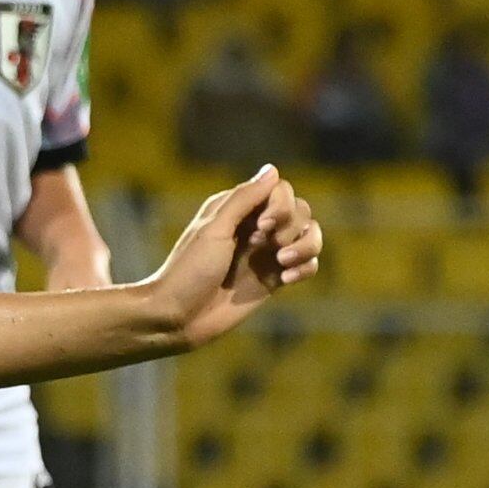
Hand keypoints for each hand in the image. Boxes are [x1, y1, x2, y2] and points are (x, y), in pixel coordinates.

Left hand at [149, 166, 320, 349]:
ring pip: (310, 235)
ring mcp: (266, 253)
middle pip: (300, 210)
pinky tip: (287, 278)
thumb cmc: (189, 270)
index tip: (262, 226)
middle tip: (270, 245)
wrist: (178, 317)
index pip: (280, 190)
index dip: (280, 205)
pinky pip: (308, 264)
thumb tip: (272, 169)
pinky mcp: (274, 279)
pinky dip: (306, 267)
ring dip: (306, 245)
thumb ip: (243, 199)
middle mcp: (255, 227)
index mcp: (236, 210)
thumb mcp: (213, 229)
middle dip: (292, 226)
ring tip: (283, 263)